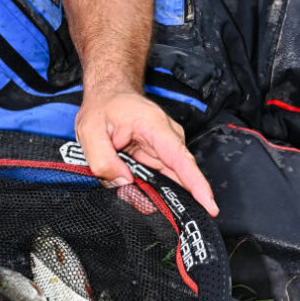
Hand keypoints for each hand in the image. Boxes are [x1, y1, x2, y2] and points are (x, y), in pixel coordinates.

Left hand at [74, 90, 217, 216]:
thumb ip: (102, 159)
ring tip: (129, 193)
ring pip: (166, 181)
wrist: (108, 94)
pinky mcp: (157, 158)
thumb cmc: (103, 106)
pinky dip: (146, 188)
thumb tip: (123, 183)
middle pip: (177, 176)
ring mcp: (164, 149)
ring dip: (150, 193)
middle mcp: (167, 138)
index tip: (210, 206)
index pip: (181, 159)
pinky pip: (158, 179)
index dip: (196, 185)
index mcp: (155, 126)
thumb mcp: (90, 131)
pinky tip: (132, 189)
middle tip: (140, 205)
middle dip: (164, 198)